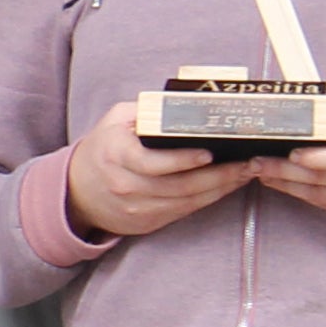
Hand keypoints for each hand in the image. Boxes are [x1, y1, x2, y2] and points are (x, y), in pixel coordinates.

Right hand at [65, 98, 250, 239]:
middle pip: (179, 185)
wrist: (78, 191)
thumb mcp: (115, 120)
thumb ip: (146, 111)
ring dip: (221, 188)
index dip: (183, 160)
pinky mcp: (148, 222)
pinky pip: (184, 211)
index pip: (152, 162)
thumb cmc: (104, 148)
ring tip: (246, 173)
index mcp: (116, 155)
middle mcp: (126, 185)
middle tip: (247, 163)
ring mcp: (137, 208)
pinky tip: (227, 186)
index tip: (210, 152)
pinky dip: (209, 199)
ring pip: (187, 201)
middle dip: (219, 175)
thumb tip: (185, 104)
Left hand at [262, 101, 325, 242]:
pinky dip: (307, 197)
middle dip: (283, 171)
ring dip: (288, 186)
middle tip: (255, 162)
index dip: (312, 157)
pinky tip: (288, 186)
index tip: (287, 151)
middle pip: (322, 179)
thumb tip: (323, 113)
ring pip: (321, 197)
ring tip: (262, 173)